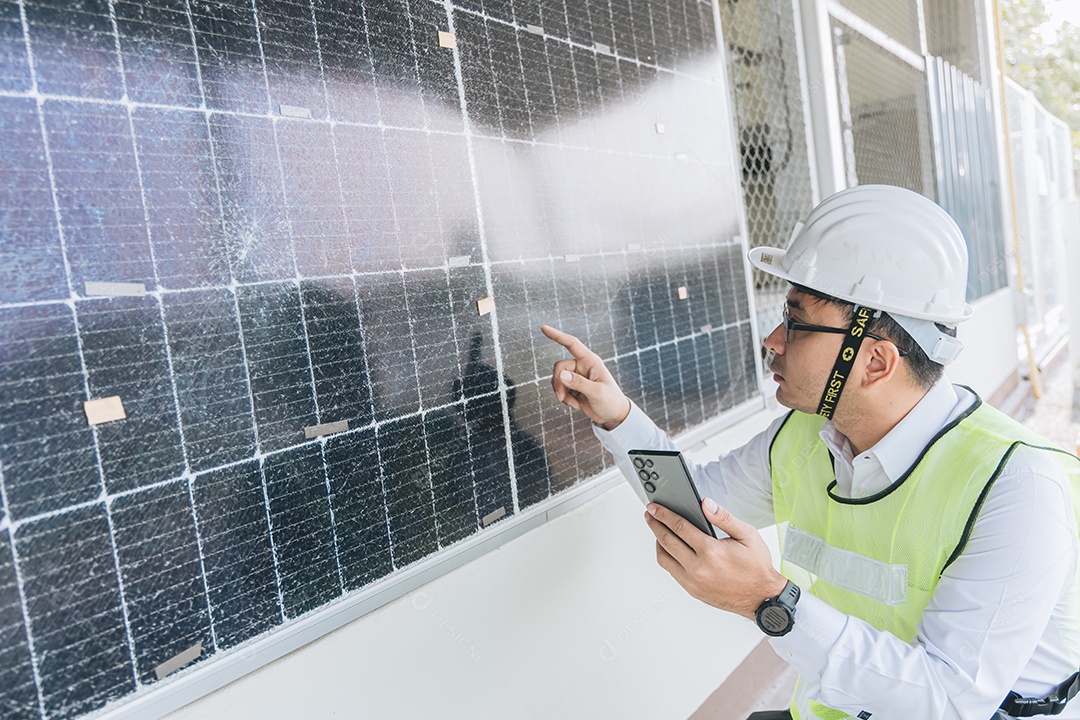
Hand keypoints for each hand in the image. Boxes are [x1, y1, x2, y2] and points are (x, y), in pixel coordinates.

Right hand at [540, 325, 630, 428]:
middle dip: (558, 383)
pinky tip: (576, 405)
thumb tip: (562, 375)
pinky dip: (565, 398)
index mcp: (591, 361)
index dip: (557, 336)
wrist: (613, 415)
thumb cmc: (611, 401)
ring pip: (558, 379)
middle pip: (559, 367)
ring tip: (574, 404)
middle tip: (562, 397)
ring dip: (562, 393)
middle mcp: (582, 366)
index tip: (544, 328)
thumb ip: (579, 383)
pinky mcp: (574, 387)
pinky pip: (560, 389)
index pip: (572, 344)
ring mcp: (577, 376)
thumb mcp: (597, 392)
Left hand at [644, 498, 786, 619]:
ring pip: (664, 559)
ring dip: (658, 542)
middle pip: (666, 541)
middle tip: (649, 515)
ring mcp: (693, 582)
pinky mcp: (692, 591)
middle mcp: (698, 568)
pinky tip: (670, 549)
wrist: (762, 598)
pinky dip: (667, 558)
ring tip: (658, 530)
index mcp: (711, 551)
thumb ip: (724, 517)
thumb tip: (706, 504)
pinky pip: (672, 572)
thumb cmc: (756, 567)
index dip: (663, 514)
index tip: (654, 507)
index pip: (679, 527)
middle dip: (655, 525)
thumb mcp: (747, 535)